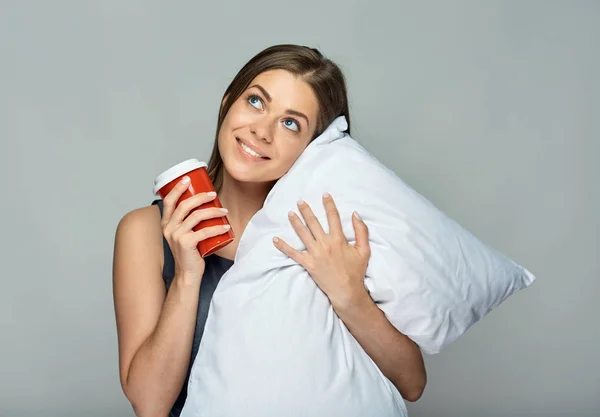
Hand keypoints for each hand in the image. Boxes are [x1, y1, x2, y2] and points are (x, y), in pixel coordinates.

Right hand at [161, 176, 230, 280]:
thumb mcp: (184, 234)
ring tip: (224, 211)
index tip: (187, 179)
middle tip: (213, 195)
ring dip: (213, 211)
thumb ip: (189, 222)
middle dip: (201, 197)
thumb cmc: (189, 252)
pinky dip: (217, 228)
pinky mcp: (186, 243)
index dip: (177, 188)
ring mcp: (176, 236)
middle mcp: (168, 228)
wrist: (187, 274)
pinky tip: (226, 227)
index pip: (169, 201)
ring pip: (196, 216)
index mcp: (166, 223)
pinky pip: (204, 231)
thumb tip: (205, 205)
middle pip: (185, 205)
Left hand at [272, 192, 370, 309]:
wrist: (347, 291)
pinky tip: (275, 239)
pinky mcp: (308, 264)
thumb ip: (361, 231)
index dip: (328, 204)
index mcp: (339, 239)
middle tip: (299, 201)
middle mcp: (325, 244)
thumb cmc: (356, 271)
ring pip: (302, 234)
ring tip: (289, 213)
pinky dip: (283, 246)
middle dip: (306, 210)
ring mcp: (315, 254)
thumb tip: (356, 214)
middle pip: (313, 223)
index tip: (324, 195)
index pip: (333, 217)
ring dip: (295, 222)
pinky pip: (293, 254)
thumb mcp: (364, 250)